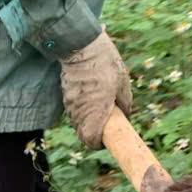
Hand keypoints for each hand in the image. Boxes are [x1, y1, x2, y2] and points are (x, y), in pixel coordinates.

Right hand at [60, 29, 132, 149]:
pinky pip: (74, 109)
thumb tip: (126, 114)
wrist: (82, 46)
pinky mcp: (66, 94)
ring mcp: (70, 104)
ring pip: (78, 122)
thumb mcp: (123, 84)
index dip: (99, 144)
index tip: (107, 139)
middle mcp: (79, 112)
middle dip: (94, 133)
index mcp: (95, 113)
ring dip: (88, 120)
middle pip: (83, 134)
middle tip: (105, 125)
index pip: (90, 141)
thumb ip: (125, 103)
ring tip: (100, 107)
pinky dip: (82, 109)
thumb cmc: (106, 65)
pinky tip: (91, 96)